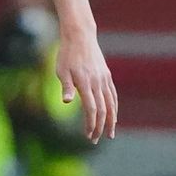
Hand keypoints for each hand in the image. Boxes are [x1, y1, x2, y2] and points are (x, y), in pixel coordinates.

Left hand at [55, 26, 117, 142]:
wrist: (80, 36)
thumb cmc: (66, 54)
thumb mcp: (61, 70)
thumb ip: (66, 87)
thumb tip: (65, 102)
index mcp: (85, 83)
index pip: (91, 109)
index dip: (91, 124)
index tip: (88, 135)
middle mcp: (97, 83)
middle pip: (102, 110)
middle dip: (99, 127)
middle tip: (94, 140)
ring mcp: (104, 79)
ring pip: (111, 104)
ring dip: (111, 120)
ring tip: (110, 134)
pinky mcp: (106, 76)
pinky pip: (113, 94)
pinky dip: (114, 107)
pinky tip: (113, 116)